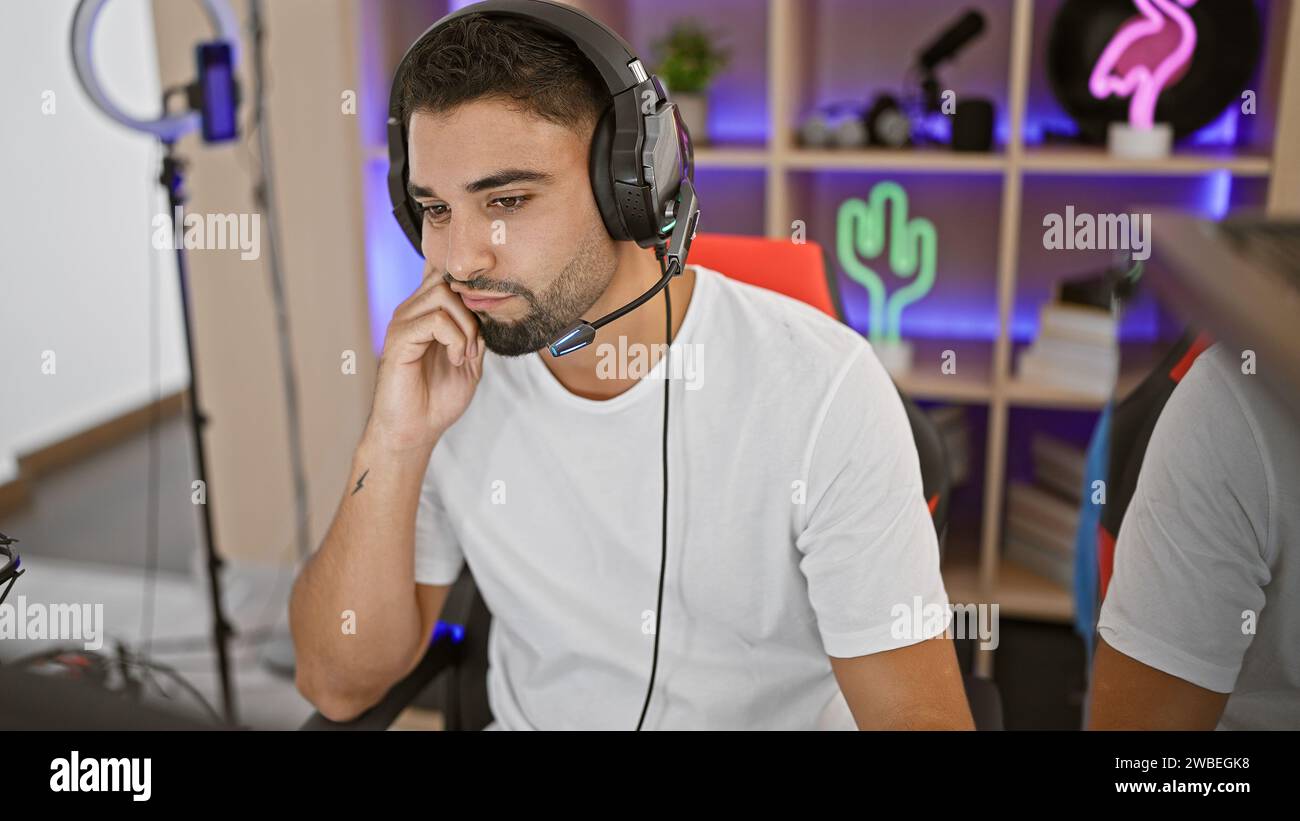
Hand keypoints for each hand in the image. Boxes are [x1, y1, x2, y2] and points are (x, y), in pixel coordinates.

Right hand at [365, 266, 485, 452]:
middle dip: (473, 308)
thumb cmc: (438, 398)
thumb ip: (477, 331)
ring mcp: (402, 322)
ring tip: (465, 354)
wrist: (415, 429)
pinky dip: (455, 339)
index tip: (485, 316)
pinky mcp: (398, 339)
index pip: (444, 271)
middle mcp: (412, 310)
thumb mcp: (470, 359)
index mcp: (426, 312)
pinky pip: (435, 320)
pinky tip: (455, 360)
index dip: (469, 285)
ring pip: (444, 295)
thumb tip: (489, 306)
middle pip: (448, 278)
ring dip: (466, 326)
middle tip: (475, 343)